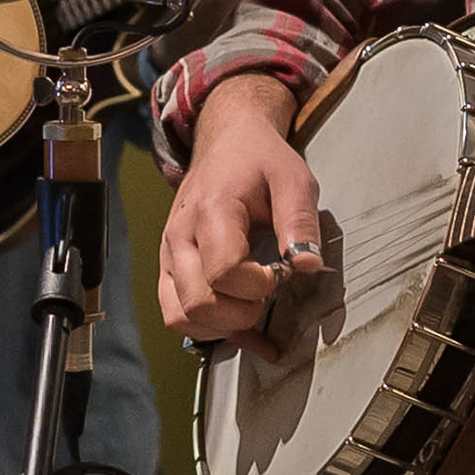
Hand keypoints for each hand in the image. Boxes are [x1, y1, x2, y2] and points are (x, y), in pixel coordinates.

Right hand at [157, 78, 322, 350]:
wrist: (225, 143)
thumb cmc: (260, 161)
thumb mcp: (293, 179)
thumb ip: (299, 221)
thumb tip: (306, 266)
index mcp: (210, 212)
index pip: (224, 272)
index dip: (258, 285)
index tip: (280, 273)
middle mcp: (179, 238)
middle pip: (198, 303)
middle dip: (241, 313)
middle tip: (268, 293)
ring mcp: (168, 256)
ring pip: (179, 317)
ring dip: (220, 326)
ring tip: (251, 307)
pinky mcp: (168, 268)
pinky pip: (176, 315)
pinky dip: (208, 331)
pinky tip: (242, 330)